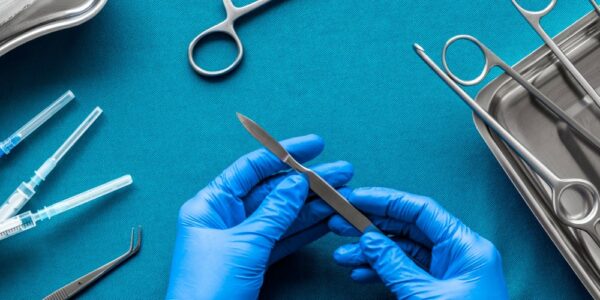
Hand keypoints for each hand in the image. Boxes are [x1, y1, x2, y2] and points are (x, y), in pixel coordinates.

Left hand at [166, 135, 352, 298]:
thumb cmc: (208, 291)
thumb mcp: (245, 245)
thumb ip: (274, 212)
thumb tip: (296, 182)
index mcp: (210, 205)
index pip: (251, 168)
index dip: (284, 153)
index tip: (315, 145)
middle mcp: (225, 218)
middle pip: (273, 190)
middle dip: (308, 181)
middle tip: (341, 172)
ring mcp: (241, 239)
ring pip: (284, 215)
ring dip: (314, 205)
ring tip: (344, 195)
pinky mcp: (254, 261)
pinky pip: (284, 238)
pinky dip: (307, 229)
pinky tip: (329, 218)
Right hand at [329, 188, 507, 298]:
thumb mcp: (425, 297)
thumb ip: (395, 264)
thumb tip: (370, 239)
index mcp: (466, 247)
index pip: (421, 210)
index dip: (386, 201)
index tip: (357, 199)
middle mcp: (458, 253)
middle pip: (409, 228)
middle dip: (372, 226)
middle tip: (341, 223)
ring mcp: (448, 272)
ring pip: (403, 250)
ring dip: (371, 252)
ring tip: (343, 256)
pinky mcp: (439, 288)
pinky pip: (406, 270)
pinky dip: (382, 270)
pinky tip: (360, 272)